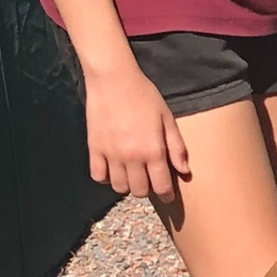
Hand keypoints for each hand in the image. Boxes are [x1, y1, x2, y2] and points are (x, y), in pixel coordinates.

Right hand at [79, 58, 186, 201]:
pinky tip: (114, 168)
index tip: (169, 196)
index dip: (167, 194)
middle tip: (150, 180)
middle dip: (148, 189)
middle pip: (139, 190)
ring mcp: (110, 154)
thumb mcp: (168, 119)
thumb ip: (176, 147)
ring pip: (118, 187)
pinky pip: (97, 175)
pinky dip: (106, 177)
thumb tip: (184, 171)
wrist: (113, 81)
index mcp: (153, 151)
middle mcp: (131, 157)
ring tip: (133, 174)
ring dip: (127, 185)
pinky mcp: (93, 148)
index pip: (160, 186)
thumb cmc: (145, 97)